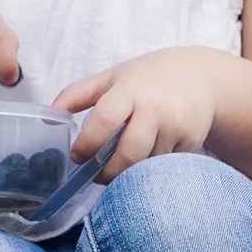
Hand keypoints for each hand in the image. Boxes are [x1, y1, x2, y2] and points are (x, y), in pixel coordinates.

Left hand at [54, 48, 226, 181]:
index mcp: (131, 88)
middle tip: (97, 176)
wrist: (203, 77)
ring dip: (131, 170)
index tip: (77, 156)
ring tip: (123, 161)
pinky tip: (150, 152)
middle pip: (128, 154)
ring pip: (146, 164)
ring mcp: (176, 126)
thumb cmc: (151, 76)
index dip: (87, 144)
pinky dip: (152, 166)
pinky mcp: (192, 141)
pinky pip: (164, 166)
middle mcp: (155, 107)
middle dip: (108, 173)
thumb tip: (48, 114)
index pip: (105, 120)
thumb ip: (79, 93)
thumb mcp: (114, 76)